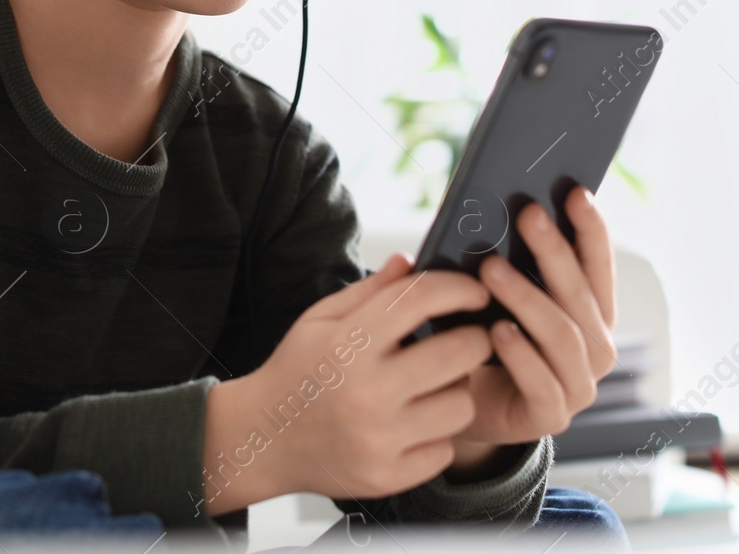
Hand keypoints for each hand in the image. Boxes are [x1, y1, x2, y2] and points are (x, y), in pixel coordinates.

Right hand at [200, 253, 494, 514]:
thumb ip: (370, 290)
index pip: (421, 300)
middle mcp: (367, 391)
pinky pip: (445, 449)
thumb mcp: (320, 319)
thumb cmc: (297, 371)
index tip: (476, 291)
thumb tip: (411, 260)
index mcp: (349, 342)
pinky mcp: (387, 476)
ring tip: (434, 385)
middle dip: (475, 338)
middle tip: (470, 337)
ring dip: (457, 390)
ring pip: (461, 405)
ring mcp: (379, 438)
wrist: (262, 439)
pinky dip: (437, 435)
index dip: (459, 288)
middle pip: (459, 353)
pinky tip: (414, 424)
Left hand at [446, 186, 617, 473]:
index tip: (575, 193)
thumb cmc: (478, 339)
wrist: (458, 406)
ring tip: (492, 269)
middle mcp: (595, 347)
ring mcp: (578, 385)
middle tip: (527, 215)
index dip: (591, 229)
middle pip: (579, 294)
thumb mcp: (491, 296)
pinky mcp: (551, 416)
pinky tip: (496, 331)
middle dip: (554, 251)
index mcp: (590, 313)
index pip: (598, 265)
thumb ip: (502, 261)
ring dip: (527, 297)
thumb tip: (496, 213)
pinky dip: (520, 354)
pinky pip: (542, 383)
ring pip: (562, 335)